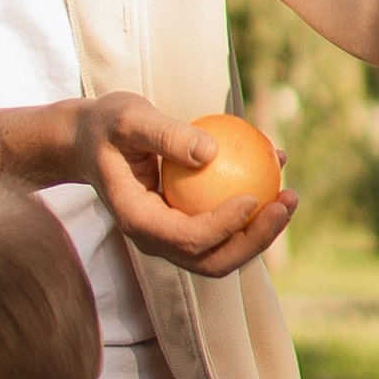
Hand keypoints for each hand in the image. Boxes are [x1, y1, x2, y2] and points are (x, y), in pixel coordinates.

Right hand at [67, 91, 294, 279]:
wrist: (88, 141)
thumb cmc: (106, 125)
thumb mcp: (129, 117)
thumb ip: (165, 134)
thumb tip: (213, 152)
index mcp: (138, 222)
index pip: (187, 238)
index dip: (225, 225)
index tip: (254, 196)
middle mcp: (156, 240)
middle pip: (213, 260)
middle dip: (256, 240)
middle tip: (286, 202)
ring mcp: (171, 238)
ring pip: (223, 253)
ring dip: (261, 232)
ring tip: (290, 196)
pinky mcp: (185, 226)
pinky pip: (224, 229)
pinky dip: (253, 213)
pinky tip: (277, 176)